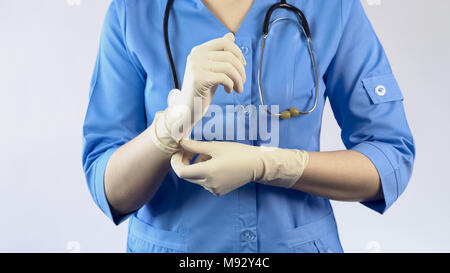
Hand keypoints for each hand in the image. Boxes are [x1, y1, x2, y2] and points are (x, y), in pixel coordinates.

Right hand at [165, 33, 246, 139]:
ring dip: (238, 79)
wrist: (187, 108)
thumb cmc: (202, 89)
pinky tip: (229, 91)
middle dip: (241, 69)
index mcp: (198, 51)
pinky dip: (231, 85)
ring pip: (229, 67)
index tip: (243, 65)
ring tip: (238, 88)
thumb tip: (231, 35)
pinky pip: (224, 78)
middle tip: (242, 81)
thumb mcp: (212, 69)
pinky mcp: (199, 79)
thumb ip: (220, 53)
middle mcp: (196, 56)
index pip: (224, 42)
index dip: (238, 52)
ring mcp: (196, 67)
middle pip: (229, 55)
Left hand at [170, 139, 309, 195]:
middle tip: (189, 150)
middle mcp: (209, 184)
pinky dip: (204, 172)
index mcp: (208, 172)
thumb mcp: (215, 147)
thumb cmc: (238, 153)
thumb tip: (181, 142)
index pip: (181, 172)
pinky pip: (205, 182)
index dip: (176, 162)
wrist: (257, 166)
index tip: (178, 152)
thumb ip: (195, 146)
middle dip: (184, 162)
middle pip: (187, 175)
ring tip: (207, 155)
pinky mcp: (219, 191)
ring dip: (196, 166)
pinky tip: (214, 163)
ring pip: (196, 178)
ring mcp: (214, 189)